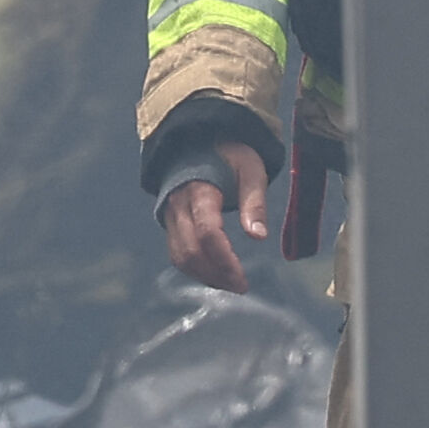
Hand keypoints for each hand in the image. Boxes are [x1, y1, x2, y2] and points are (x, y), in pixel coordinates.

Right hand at [157, 143, 267, 295]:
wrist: (199, 141)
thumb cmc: (230, 156)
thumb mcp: (251, 171)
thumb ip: (255, 203)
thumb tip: (258, 237)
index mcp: (199, 189)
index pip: (207, 232)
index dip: (224, 259)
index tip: (243, 278)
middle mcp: (178, 204)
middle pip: (190, 250)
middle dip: (216, 274)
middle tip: (241, 286)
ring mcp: (170, 214)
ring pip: (179, 256)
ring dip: (204, 276)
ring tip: (230, 284)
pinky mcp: (170, 222)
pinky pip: (176, 252)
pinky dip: (194, 269)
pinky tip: (215, 274)